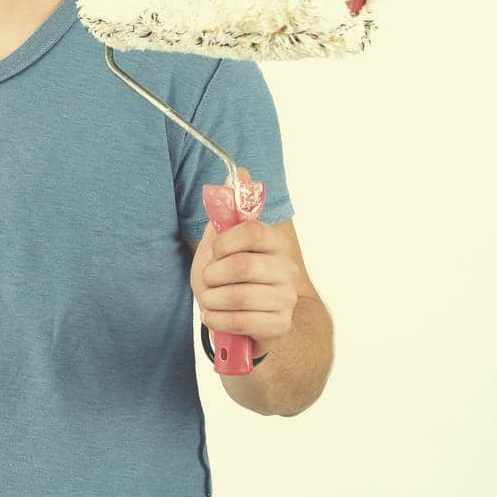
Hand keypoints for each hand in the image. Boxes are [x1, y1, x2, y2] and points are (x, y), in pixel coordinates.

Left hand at [189, 216, 299, 353]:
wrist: (241, 318)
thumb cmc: (227, 278)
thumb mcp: (220, 244)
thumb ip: (227, 212)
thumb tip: (237, 171)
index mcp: (275, 243)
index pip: (252, 231)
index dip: (224, 243)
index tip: (214, 253)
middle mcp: (287, 269)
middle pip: (242, 265)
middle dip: (213, 275)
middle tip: (209, 280)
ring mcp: (287, 299)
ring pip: (238, 296)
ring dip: (212, 300)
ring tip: (211, 300)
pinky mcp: (280, 325)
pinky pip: (240, 321)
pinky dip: (217, 320)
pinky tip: (215, 316)